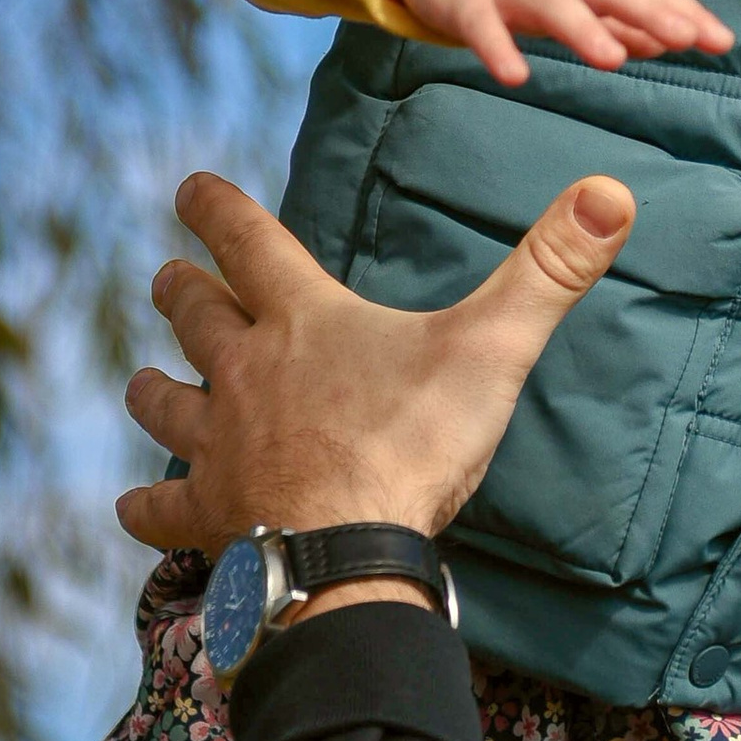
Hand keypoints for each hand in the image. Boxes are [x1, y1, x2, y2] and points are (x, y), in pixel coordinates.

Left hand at [115, 168, 634, 557]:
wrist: (347, 555)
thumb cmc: (413, 445)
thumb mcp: (492, 348)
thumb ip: (549, 269)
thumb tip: (611, 192)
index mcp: (303, 321)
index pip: (249, 243)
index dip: (218, 209)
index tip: (187, 185)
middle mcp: (246, 372)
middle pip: (198, 318)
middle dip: (182, 293)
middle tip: (166, 277)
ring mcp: (220, 446)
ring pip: (168, 406)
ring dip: (152, 390)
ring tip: (138, 382)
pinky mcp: (209, 516)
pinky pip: (162, 508)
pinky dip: (145, 506)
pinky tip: (129, 507)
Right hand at [377, 0, 732, 88]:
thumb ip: (617, 19)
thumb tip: (668, 42)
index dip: (681, 12)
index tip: (722, 41)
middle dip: (650, 10)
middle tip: (689, 39)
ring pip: (551, 4)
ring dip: (582, 29)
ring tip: (613, 61)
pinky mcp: (465, 1)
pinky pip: (481, 26)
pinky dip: (497, 48)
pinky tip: (515, 76)